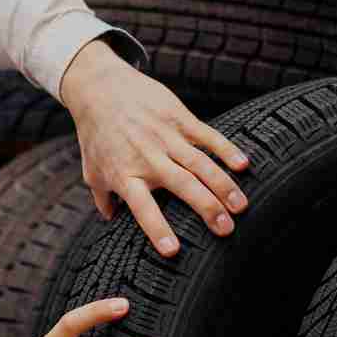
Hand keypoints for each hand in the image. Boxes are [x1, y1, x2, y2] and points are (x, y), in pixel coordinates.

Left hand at [60, 39, 249, 257]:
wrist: (99, 86)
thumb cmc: (95, 134)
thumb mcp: (92, 170)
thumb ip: (102, 198)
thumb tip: (110, 221)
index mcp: (125, 175)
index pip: (142, 208)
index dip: (157, 229)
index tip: (174, 250)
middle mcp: (148, 158)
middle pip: (182, 186)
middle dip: (207, 208)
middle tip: (227, 229)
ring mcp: (165, 137)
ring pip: (200, 164)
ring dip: (223, 185)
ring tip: (241, 206)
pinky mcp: (178, 117)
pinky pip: (207, 135)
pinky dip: (226, 149)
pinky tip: (244, 165)